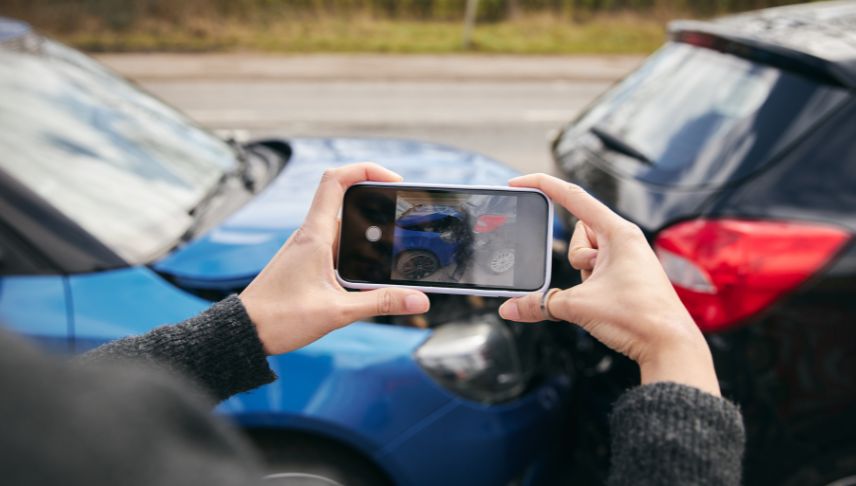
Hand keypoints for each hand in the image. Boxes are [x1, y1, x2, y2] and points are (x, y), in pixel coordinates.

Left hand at [239, 163, 429, 354]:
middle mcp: (309, 235)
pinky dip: (356, 251)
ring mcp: (306, 248)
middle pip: (346, 202)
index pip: (336, 180)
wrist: (243, 332)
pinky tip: (369, 272)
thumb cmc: (280, 319)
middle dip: (377, 206)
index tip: (393, 181)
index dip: (366, 169)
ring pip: (343, 227)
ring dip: (368, 233)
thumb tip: (420, 300)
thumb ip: (381, 303)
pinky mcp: (306, 262)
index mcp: (314, 235)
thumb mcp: (338, 312)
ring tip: (394, 249)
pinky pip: (336, 245)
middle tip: (403, 220)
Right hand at [498, 174, 719, 395]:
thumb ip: (539, 304)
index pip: (573, 197)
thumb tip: (509, 309)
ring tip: (605, 295)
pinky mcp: (628, 275)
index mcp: (618, 232)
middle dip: (575, 258)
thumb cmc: (638, 317)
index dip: (543, 185)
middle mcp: (625, 239)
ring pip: (586, 255)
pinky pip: (597, 270)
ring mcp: (627, 257)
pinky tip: (606, 302)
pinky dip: (591, 284)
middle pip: (578, 233)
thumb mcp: (578, 306)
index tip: (519, 183)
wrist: (670, 345)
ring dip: (585, 275)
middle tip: (592, 280)